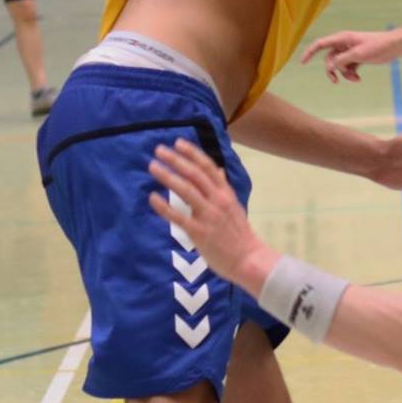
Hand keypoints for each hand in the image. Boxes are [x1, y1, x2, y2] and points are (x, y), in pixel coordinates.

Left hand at [148, 138, 265, 283]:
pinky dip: (164, 206)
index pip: (208, 167)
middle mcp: (217, 200)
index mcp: (226, 193)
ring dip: (168, 176)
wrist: (249, 259)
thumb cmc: (240, 234)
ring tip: (153, 167)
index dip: (192, 153)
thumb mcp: (235, 206)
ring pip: (185, 191)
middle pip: (194, 174)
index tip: (178, 143)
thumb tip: (218, 170)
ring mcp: (208, 216)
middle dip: (176, 160)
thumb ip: (223, 188)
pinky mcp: (199, 232)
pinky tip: (152, 198)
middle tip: (159, 150)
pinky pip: (178, 217)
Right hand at [302, 29, 398, 82]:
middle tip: (336, 80)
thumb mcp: (358, 54)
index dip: (309, 52)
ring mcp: (350, 52)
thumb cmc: (377, 46)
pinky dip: (351, 74)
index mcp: (342, 38)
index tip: (302, 63)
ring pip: (339, 66)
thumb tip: (330, 66)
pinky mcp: (357, 58)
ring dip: (344, 74)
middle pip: (329, 59)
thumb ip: (342, 60)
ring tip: (355, 79)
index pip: (320, 44)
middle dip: (332, 71)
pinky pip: (348, 68)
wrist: (393, 47)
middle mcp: (344, 44)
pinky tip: (358, 78)